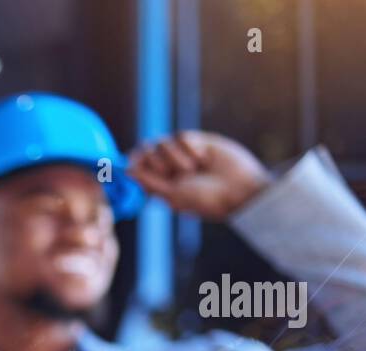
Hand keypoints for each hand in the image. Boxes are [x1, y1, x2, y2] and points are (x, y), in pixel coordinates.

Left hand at [128, 130, 272, 219]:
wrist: (239, 188)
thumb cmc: (205, 199)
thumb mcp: (173, 194)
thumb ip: (149, 181)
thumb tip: (126, 171)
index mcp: (159, 185)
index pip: (136, 167)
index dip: (135, 162)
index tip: (136, 163)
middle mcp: (168, 169)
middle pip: (146, 151)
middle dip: (157, 160)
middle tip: (176, 172)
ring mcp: (182, 155)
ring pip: (161, 142)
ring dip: (175, 156)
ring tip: (194, 168)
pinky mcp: (197, 142)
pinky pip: (180, 135)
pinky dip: (189, 146)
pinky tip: (203, 157)